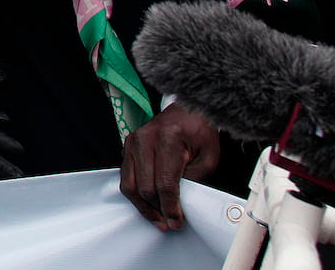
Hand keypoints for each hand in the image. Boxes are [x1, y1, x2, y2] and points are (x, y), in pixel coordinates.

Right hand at [120, 103, 220, 230]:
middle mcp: (145, 139)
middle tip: (170, 223)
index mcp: (168, 138)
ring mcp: (133, 142)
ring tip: (157, 218)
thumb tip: (179, 202)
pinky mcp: (127, 147)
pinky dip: (136, 194)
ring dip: (143, 206)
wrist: (186, 111)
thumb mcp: (208, 156)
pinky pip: (126, 178)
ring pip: (130, 185)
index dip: (170, 207)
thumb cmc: (199, 131)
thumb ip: (195, 179)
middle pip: (145, 187)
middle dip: (157, 210)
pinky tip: (148, 204)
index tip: (176, 222)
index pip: (165, 183)